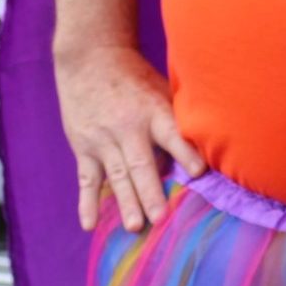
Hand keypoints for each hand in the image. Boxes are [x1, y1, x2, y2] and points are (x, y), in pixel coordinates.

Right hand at [53, 43, 205, 232]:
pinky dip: (86, 203)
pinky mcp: (84, 147)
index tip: (200, 171)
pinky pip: (86, 179)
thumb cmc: (136, 78)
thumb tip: (201, 154)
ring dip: (125, 203)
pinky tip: (89, 224)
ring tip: (134, 227)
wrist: (90, 58)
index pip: (172, 135)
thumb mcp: (162, 90)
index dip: (186, 153)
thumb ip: (178, 120)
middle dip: (150, 192)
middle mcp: (128, 128)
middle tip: (160, 219)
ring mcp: (103, 140)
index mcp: (153, 112)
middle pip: (140, 164)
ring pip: (116, 176)